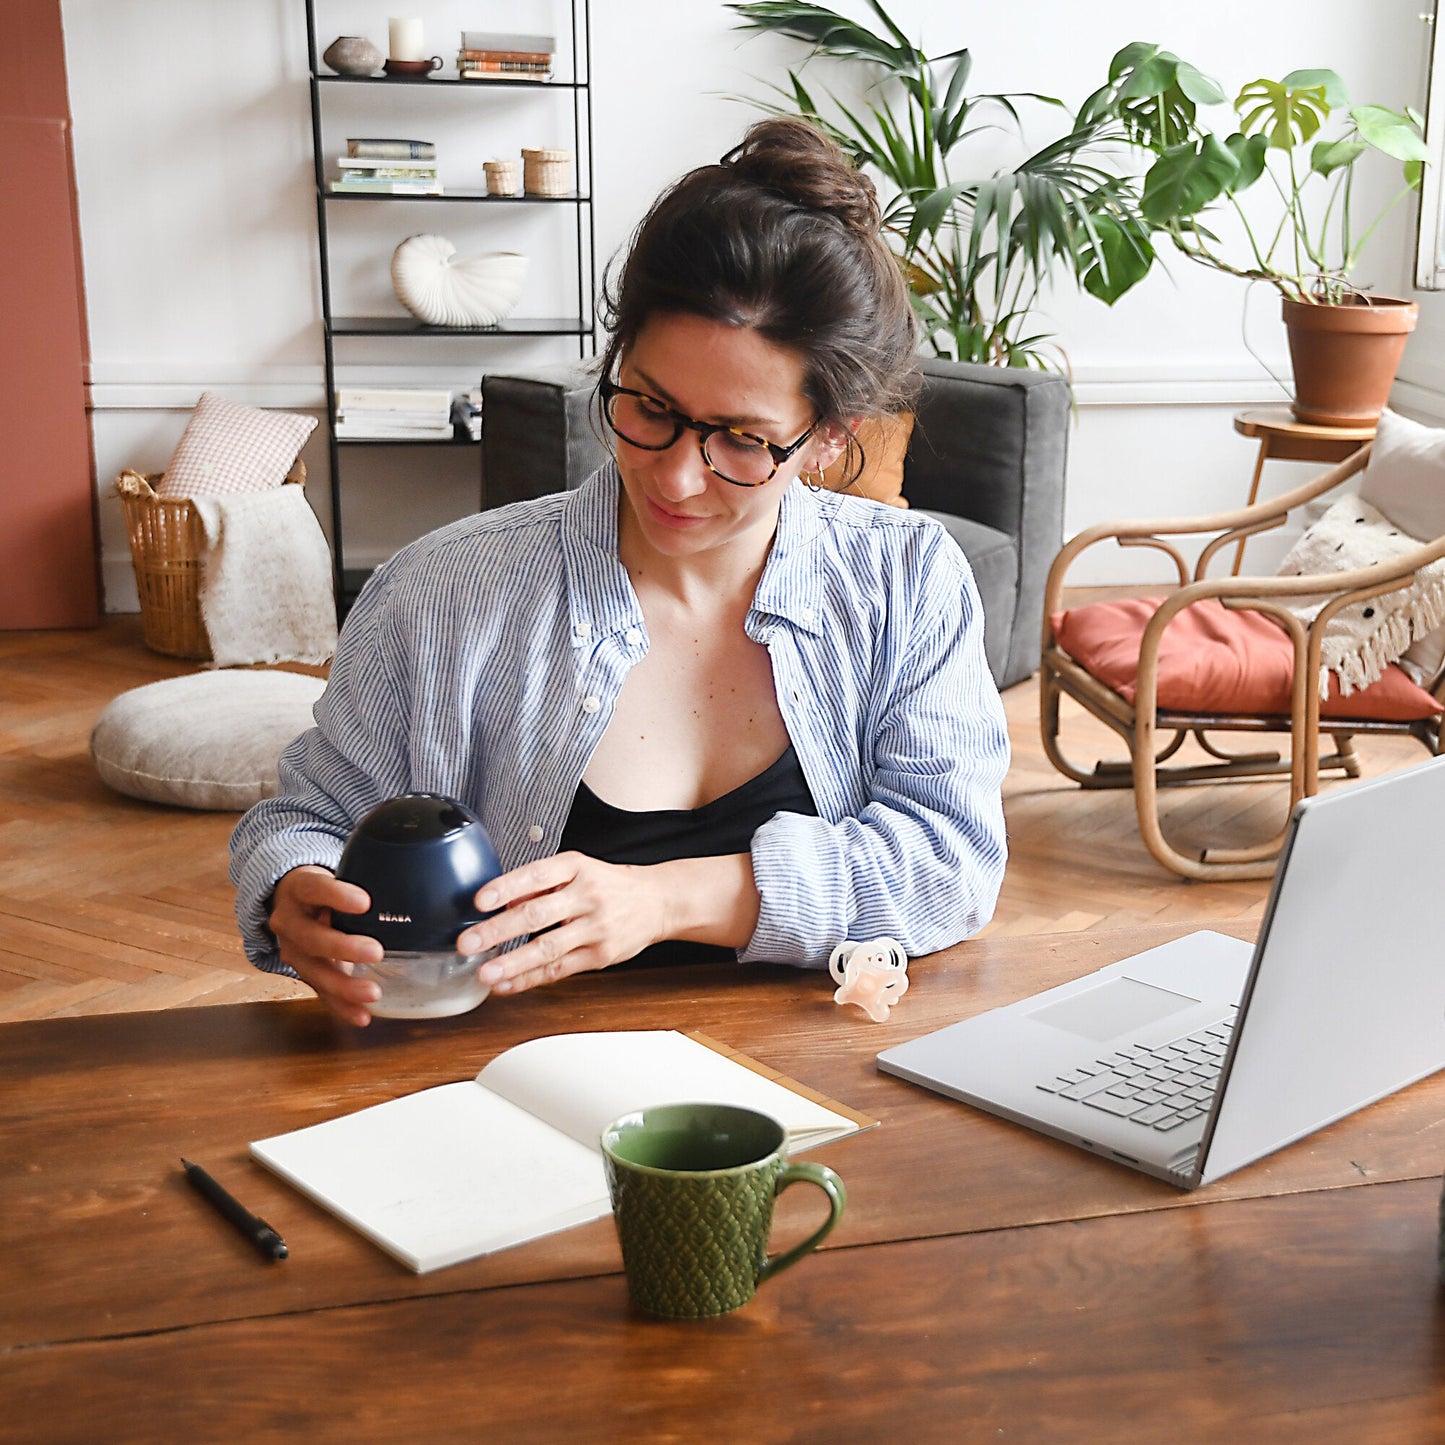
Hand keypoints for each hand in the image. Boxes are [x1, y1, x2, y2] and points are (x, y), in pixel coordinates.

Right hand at [268, 865, 384, 1025]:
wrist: (293, 902)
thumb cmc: (326, 886)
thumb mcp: (336, 872)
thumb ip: (365, 874)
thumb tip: (416, 867)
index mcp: (298, 889)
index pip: (313, 888)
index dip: (336, 895)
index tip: (365, 902)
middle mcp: (290, 922)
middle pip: (311, 938)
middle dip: (343, 947)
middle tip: (376, 952)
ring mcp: (293, 951)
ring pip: (313, 971)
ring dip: (344, 986)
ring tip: (373, 994)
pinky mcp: (304, 973)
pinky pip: (320, 992)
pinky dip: (342, 1006)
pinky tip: (363, 1015)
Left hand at [456, 852, 668, 995]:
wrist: (656, 902)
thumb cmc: (608, 885)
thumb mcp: (577, 871)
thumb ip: (540, 884)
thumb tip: (502, 902)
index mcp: (576, 867)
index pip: (536, 875)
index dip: (506, 887)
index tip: (479, 901)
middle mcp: (587, 896)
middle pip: (537, 914)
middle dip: (498, 930)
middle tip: (468, 942)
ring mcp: (595, 928)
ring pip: (548, 948)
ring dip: (513, 963)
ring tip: (485, 973)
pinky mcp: (600, 956)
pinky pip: (559, 969)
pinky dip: (530, 979)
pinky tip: (507, 984)